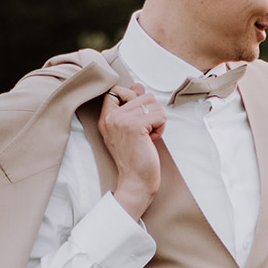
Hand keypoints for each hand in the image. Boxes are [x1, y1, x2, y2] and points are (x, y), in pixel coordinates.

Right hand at [99, 82, 165, 219]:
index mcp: (106, 117)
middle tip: (144, 133)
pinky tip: (152, 141)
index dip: (133, 99)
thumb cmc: (135, 159)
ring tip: (148, 137)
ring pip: (153, 103)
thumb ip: (131, 106)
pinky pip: (160, 115)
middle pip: (143, 95)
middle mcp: (111, 117)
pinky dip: (161, 128)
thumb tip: (137, 85)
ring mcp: (122, 120)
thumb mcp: (129, 130)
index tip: (137, 120)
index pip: (118, 89)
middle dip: (151, 114)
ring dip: (157, 121)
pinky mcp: (135, 126)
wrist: (135, 182)